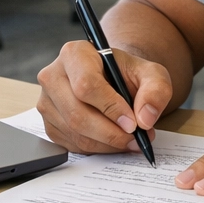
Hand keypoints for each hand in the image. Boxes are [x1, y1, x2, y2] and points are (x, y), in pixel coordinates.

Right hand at [36, 40, 173, 154]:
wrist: (113, 79)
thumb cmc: (127, 74)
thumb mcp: (151, 73)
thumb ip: (156, 90)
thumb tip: (145, 118)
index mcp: (74, 54)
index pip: (86, 85)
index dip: (111, 108)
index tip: (133, 123)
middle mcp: (53, 76)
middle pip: (77, 113)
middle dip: (111, 132)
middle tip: (136, 139)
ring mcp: (47, 102)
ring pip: (75, 133)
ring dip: (107, 143)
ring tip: (131, 140)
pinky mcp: (49, 124)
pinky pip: (72, 144)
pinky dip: (97, 148)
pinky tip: (113, 140)